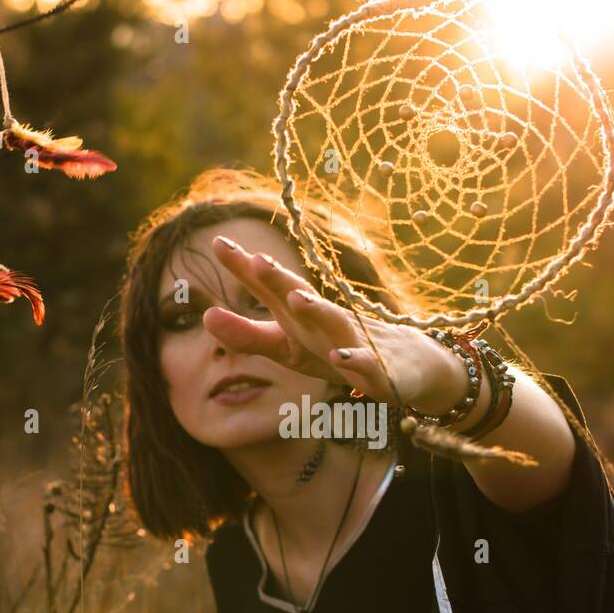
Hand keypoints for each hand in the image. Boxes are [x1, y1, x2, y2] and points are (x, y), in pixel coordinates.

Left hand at [204, 235, 469, 415]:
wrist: (409, 368)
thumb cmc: (337, 351)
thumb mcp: (288, 347)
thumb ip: (248, 334)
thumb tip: (205, 315)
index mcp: (300, 316)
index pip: (268, 288)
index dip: (244, 268)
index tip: (218, 243)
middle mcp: (324, 321)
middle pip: (298, 295)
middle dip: (278, 279)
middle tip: (253, 259)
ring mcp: (352, 342)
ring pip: (333, 323)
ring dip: (315, 310)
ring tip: (295, 299)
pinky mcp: (377, 370)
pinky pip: (363, 365)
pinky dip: (352, 362)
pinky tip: (338, 359)